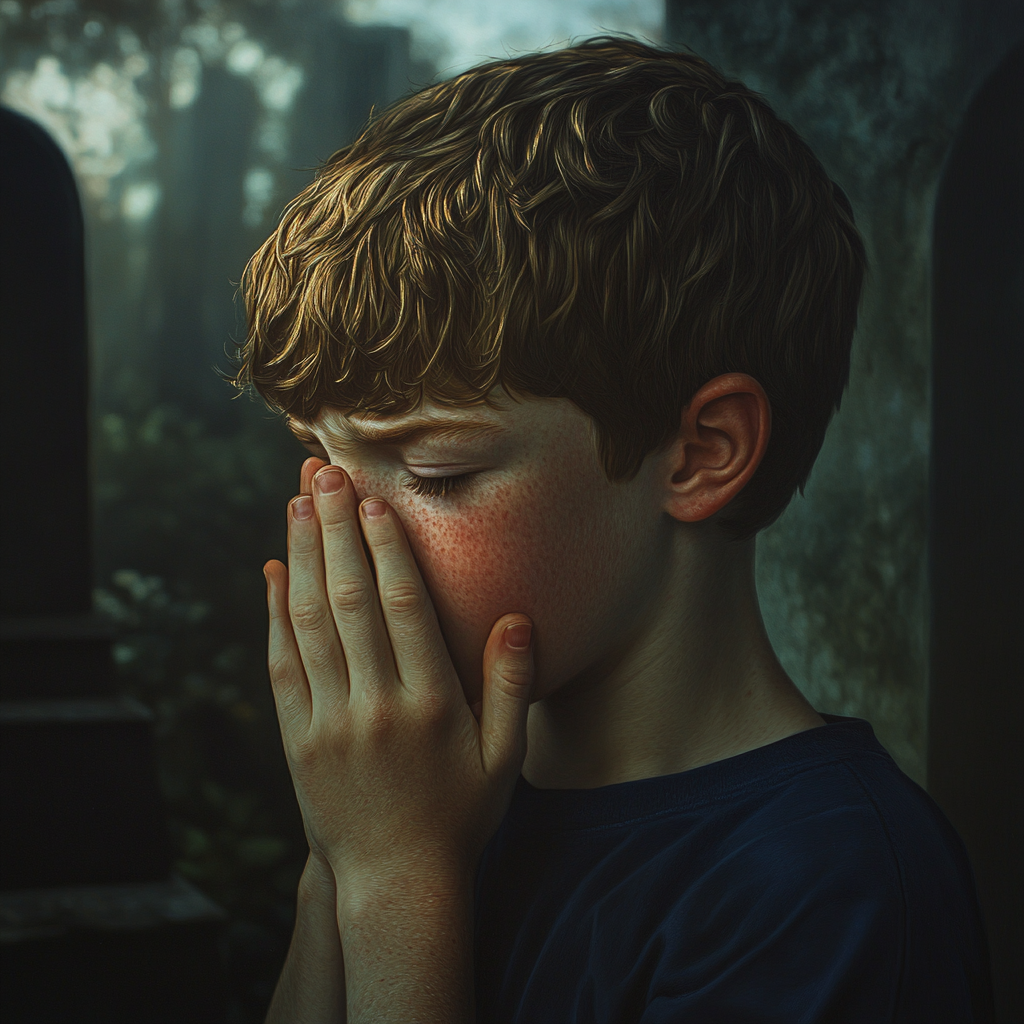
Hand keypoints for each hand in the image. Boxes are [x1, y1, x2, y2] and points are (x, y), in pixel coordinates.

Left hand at [264, 457, 533, 903]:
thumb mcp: (505, 757)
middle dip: (336, 529)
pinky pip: (281, 666)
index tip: (374, 498)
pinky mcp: (297, 739)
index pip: (404, 608)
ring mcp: (329, 722)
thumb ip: (513, 686)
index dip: (386, 548)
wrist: (396, 883)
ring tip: (298, 501)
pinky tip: (272, 571)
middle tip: (324, 471)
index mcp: (431, 704)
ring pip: (310, 623)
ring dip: (302, 556)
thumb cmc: (461, 816)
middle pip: (350, 600)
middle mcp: (376, 705)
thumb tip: (518, 619)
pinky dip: (274, 614)